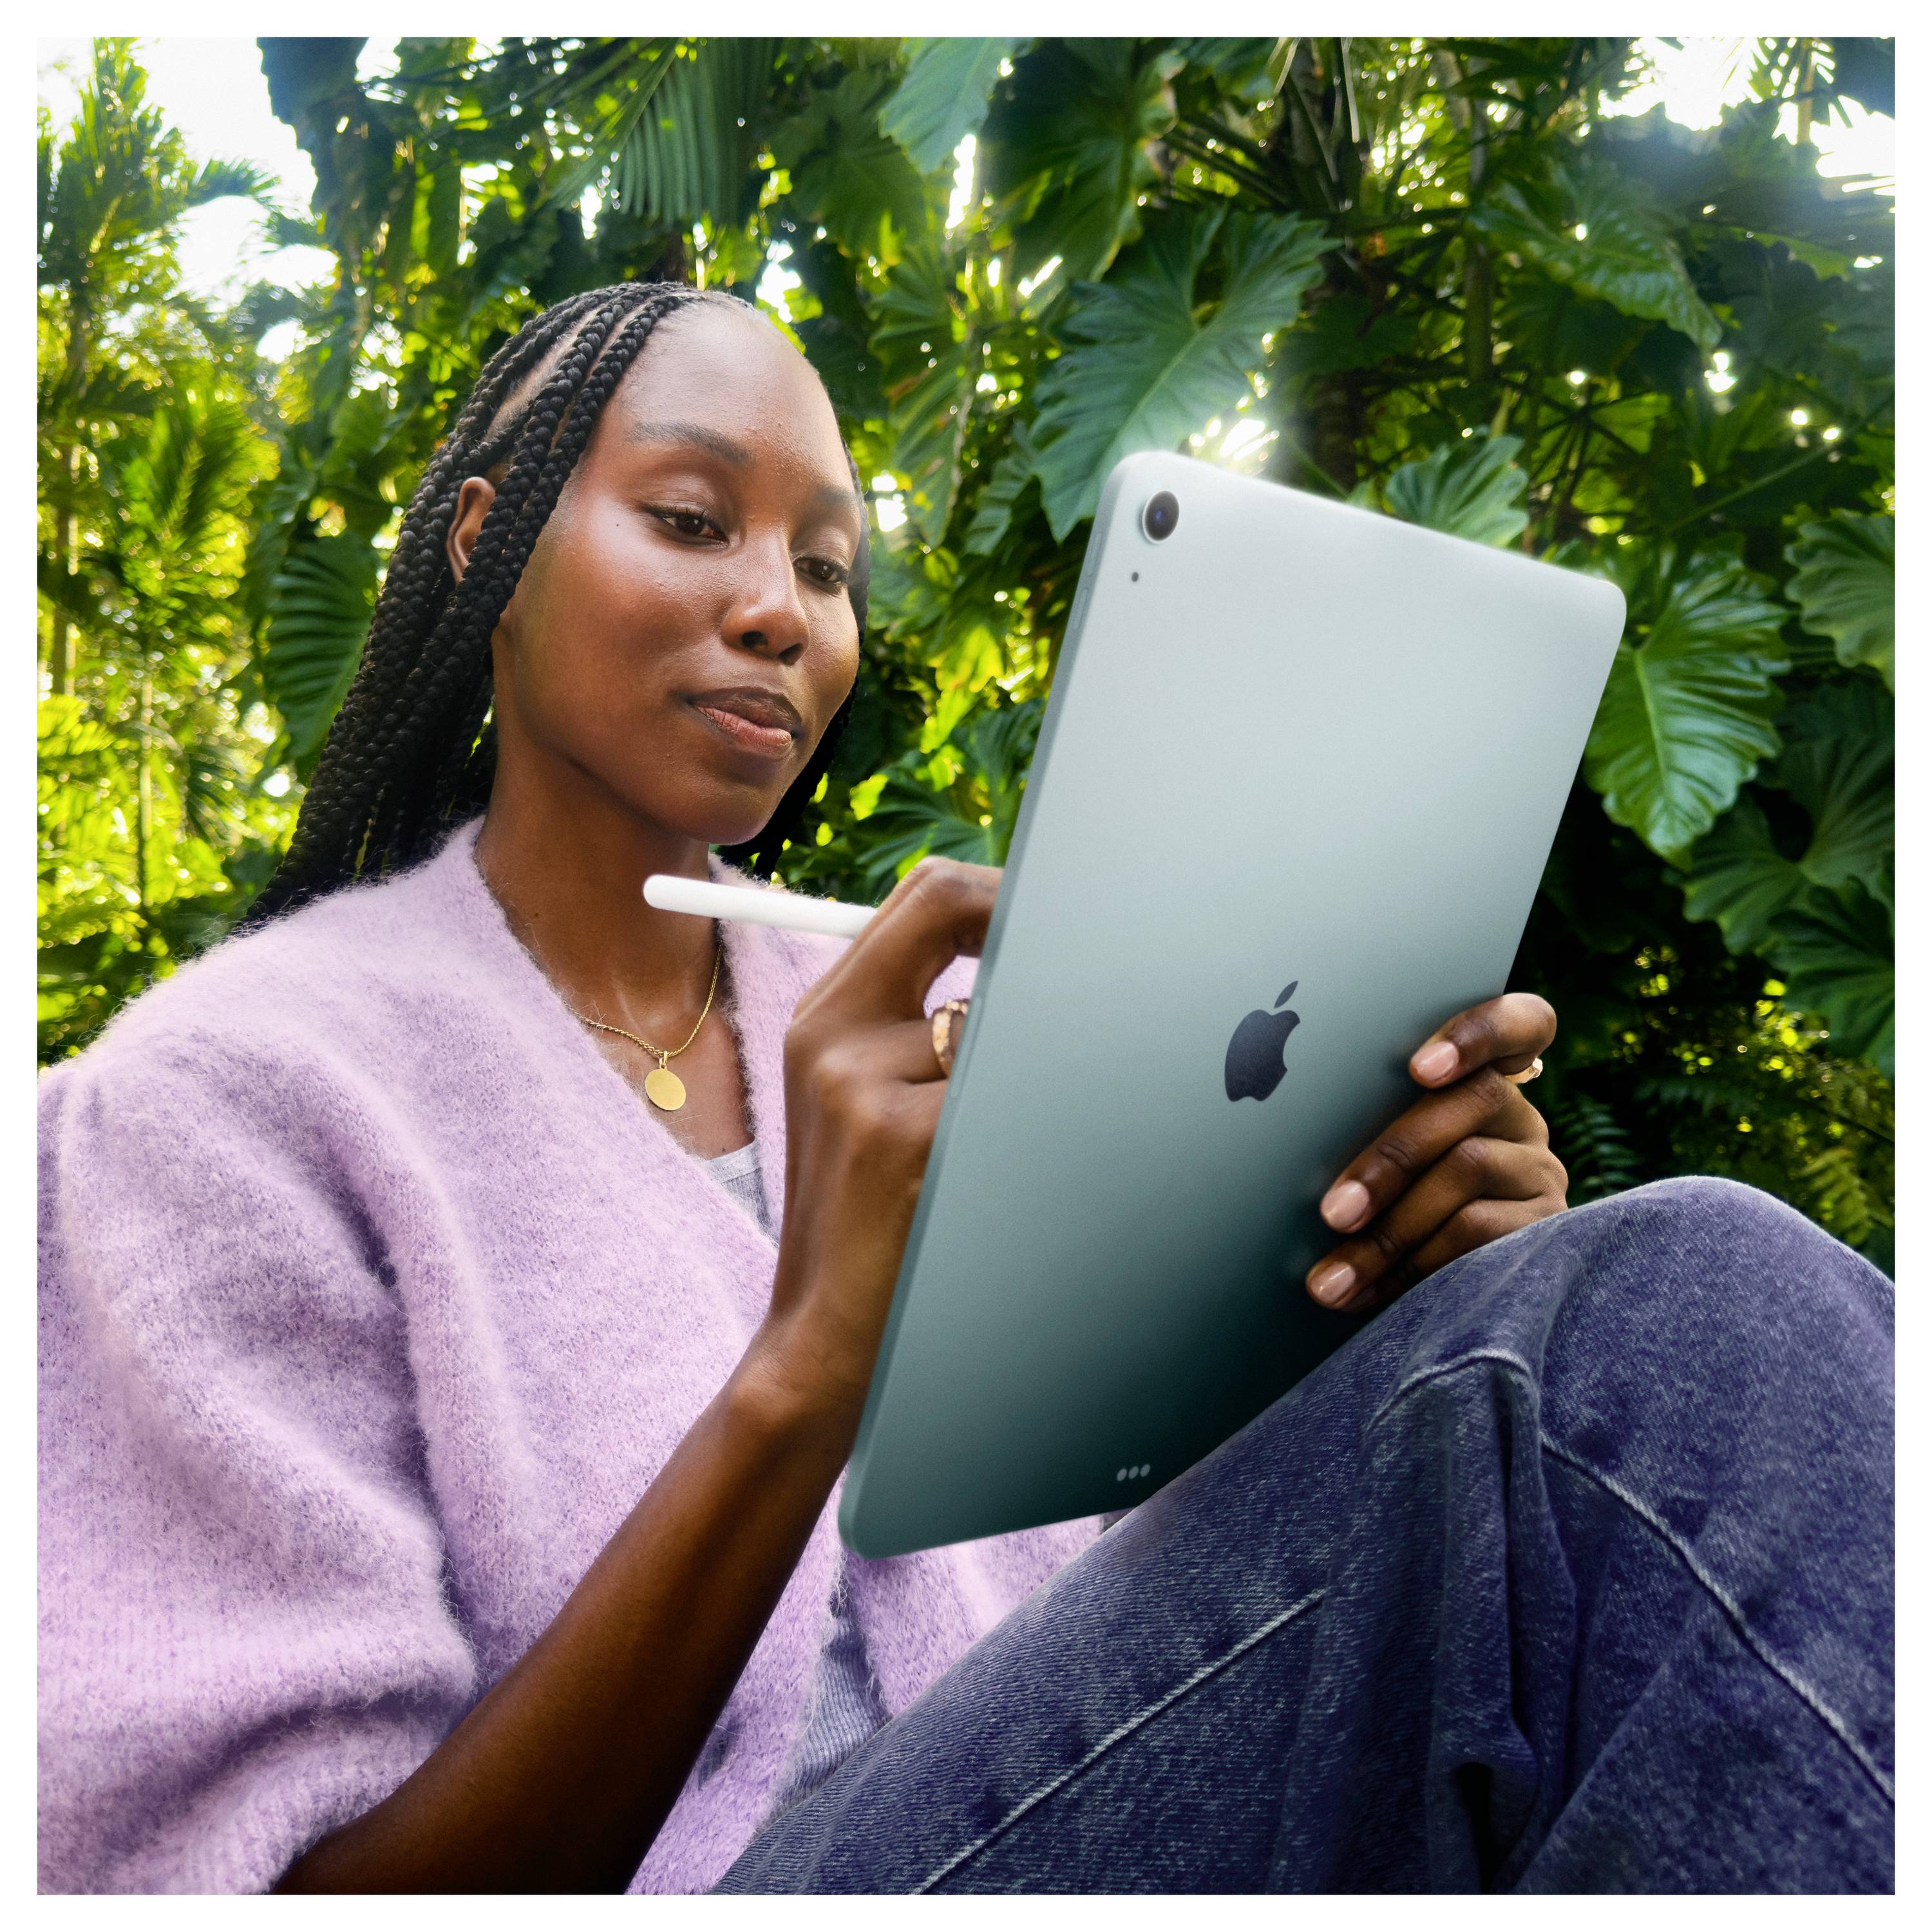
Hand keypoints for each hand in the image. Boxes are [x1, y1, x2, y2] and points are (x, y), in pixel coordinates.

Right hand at [749, 857, 997, 1431]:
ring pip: (996, 1019)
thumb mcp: (856, 1106)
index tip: (1048, 914)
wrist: (821, 1344)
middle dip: (1027, 930)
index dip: (996, 891)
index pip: (920, 896)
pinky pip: (1007, 1088)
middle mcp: (834, 1037)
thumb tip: (1021, 946)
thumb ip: (912, 1021)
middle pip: (951, 910)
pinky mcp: (907, 1138)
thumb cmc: (862, 1223)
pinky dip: (1028, 1123)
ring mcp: (864, 1085)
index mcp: (823, 1020)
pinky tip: (1001, 1176)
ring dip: (1023, 1066)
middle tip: (1080, 969)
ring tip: (998, 1140)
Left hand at [1303, 993, 1566, 1314]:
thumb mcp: (1370, 1157)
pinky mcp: (1547, 1228)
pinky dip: (1416, 1266)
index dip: (1478, 1032)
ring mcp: (1538, 1170)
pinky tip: (1369, 1294)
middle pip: (1473, 1098)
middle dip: (1390, 1158)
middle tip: (1332, 1213)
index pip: (1519, 1023)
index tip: (1420, 1068)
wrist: (1441, 1310)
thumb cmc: (1374, 1208)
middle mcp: (1519, 1116)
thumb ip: (1357, 1123)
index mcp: (1478, 1078)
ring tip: (1332, 1278)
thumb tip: (1275, 1127)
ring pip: (1470, 1166)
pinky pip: (1483, 1232)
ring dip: (1391, 1228)